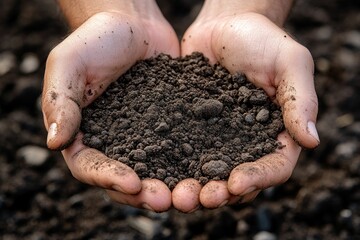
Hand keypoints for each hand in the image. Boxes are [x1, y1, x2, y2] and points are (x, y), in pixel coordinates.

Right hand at [42, 3, 179, 211]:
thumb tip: (54, 143)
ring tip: (189, 194)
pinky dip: (189, 163)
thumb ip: (60, 102)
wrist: (132, 24)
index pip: (90, 166)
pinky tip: (206, 170)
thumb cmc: (95, 39)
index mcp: (83, 134)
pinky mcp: (168, 127)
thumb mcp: (69, 64)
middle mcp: (113, 142)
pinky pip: (178, 149)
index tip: (132, 182)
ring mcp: (143, 137)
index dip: (108, 179)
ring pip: (154, 171)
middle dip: (144, 193)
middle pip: (124, 178)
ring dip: (170, 186)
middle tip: (166, 200)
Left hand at [173, 6, 319, 210]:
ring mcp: (217, 138)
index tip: (237, 183)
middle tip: (201, 198)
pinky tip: (156, 171)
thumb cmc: (262, 38)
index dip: (258, 179)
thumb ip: (299, 99)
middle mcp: (246, 142)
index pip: (274, 166)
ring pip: (208, 173)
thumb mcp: (289, 61)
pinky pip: (182, 151)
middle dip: (221, 192)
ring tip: (178, 195)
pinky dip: (172, 165)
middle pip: (239, 179)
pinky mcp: (191, 128)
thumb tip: (312, 140)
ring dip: (195, 187)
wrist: (224, 24)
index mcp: (276, 132)